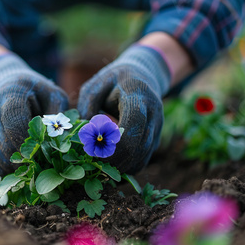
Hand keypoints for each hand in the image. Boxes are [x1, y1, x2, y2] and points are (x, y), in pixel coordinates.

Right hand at [0, 53, 68, 174]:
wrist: (7, 86)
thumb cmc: (36, 92)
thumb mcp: (53, 94)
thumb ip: (59, 113)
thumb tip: (63, 138)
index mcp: (10, 97)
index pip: (15, 125)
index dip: (31, 143)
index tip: (47, 152)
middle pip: (6, 146)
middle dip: (28, 159)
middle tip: (46, 166)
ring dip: (19, 168)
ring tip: (38, 168)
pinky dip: (11, 171)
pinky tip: (27, 167)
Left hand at [77, 45, 171, 173]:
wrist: (141, 76)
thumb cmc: (111, 82)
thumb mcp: (93, 87)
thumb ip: (87, 108)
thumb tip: (85, 135)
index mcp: (138, 94)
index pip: (134, 124)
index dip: (115, 143)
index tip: (94, 153)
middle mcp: (154, 111)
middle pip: (139, 146)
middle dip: (116, 160)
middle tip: (93, 166)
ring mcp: (158, 126)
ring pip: (142, 156)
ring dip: (121, 166)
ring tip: (99, 168)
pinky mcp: (156, 138)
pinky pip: (143, 159)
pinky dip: (127, 167)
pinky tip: (110, 166)